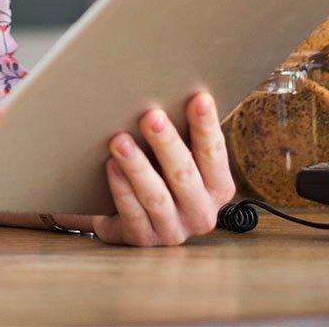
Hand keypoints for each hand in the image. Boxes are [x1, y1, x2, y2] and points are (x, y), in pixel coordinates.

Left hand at [58, 92, 233, 246]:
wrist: (135, 213)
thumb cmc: (162, 171)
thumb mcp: (180, 154)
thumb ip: (184, 132)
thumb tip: (176, 87)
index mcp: (217, 187)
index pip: (214, 153)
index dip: (206, 126)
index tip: (199, 98)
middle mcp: (201, 212)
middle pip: (184, 175)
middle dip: (167, 144)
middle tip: (150, 116)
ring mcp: (173, 230)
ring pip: (155, 197)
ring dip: (137, 166)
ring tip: (120, 140)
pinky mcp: (144, 240)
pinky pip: (132, 213)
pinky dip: (121, 188)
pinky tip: (111, 166)